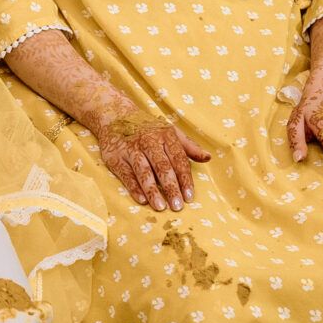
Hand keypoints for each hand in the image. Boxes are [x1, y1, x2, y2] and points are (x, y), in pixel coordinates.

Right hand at [90, 104, 209, 211]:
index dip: (184, 178)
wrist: (115, 115)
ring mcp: (131, 149)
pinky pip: (126, 175)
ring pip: (143, 171)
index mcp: (165, 135)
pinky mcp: (116, 157)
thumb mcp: (170, 131)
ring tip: (160, 206)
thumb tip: (208, 158)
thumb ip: (189, 146)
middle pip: (162, 167)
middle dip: (171, 187)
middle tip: (177, 206)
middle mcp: (148, 141)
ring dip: (152, 190)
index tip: (189, 196)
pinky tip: (142, 200)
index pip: (178, 159)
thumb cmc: (148, 128)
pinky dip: (134, 188)